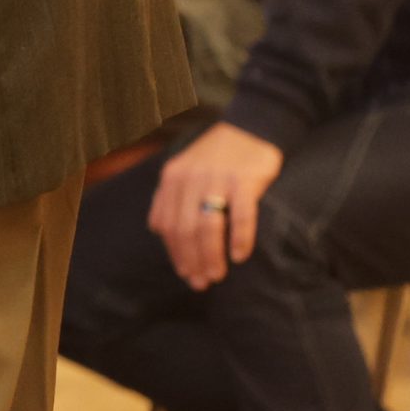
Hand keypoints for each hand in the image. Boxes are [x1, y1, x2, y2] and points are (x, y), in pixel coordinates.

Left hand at [149, 122, 283, 288]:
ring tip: (217, 276)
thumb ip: (170, 196)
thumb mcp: (185, 170)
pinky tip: (240, 256)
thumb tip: (157, 229)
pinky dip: (239, 238)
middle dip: (191, 260)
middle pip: (184, 229)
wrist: (251, 127)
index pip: (166, 224)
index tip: (185, 274)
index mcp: (172, 178)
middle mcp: (190, 178)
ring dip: (211, 255)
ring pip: (207, 225)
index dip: (174, 253)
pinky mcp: (244, 179)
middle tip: (201, 283)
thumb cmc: (218, 156)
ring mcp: (216, 178)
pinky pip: (240, 214)